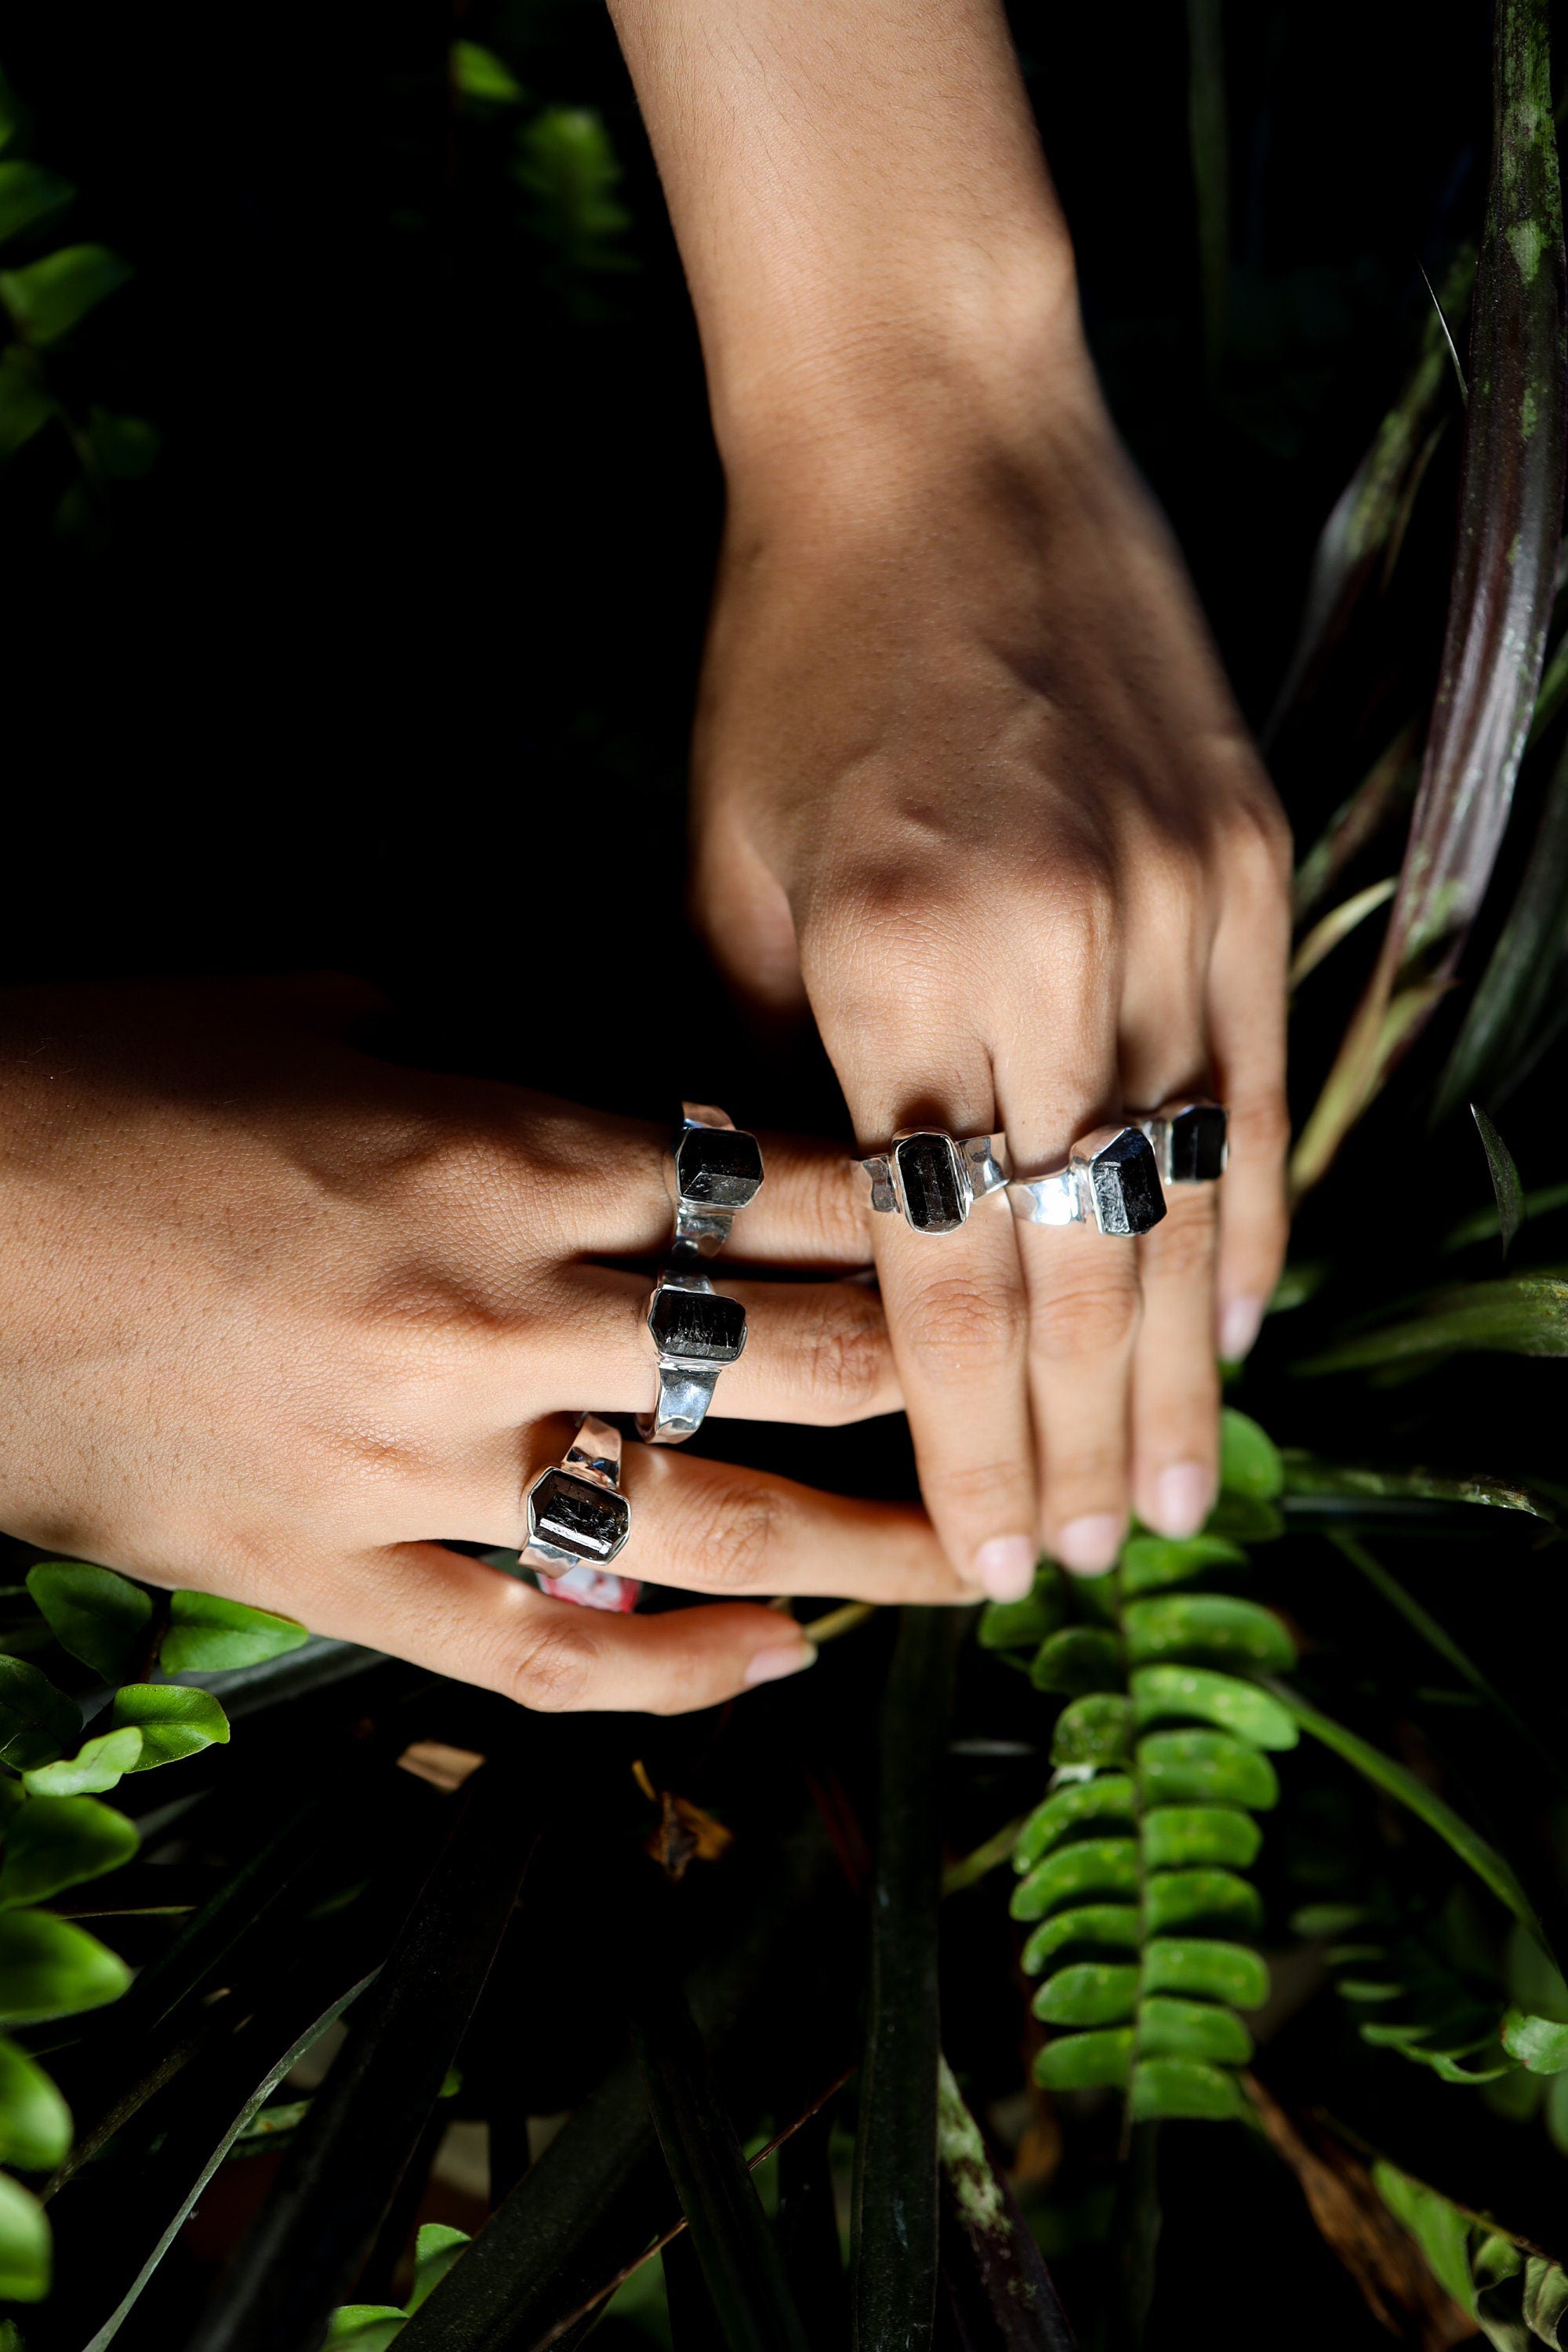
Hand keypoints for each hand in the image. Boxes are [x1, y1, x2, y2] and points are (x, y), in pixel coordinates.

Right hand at [0, 979, 963, 1712]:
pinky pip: (525, 1653)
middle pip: (802, 1358)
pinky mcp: (321, 1573)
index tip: (1020, 1232)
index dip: (934, 1212)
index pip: (793, 1187)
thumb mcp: (315, 1011)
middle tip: (1059, 1411)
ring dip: (872, 1556)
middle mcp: (492, 1312)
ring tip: (987, 1566)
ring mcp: (413, 1462)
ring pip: (705, 1526)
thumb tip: (619, 1106)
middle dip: (957, 1385)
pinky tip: (771, 1671)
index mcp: (500, 1150)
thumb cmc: (103, 1081)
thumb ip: (491, 1062)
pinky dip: (663, 1676)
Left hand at [691, 385, 1289, 1589]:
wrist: (943, 439)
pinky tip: (1238, 1321)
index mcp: (898, 959)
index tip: (983, 1550)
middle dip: (1080, 1433)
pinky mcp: (1253, 865)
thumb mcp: (722, 874)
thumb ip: (771, 1073)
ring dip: (1180, 1362)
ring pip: (1191, 1196)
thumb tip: (797, 1246)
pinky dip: (1252, 1215)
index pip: (946, 1268)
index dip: (970, 1430)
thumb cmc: (793, 662)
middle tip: (1086, 1559)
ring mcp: (1185, 905)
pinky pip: (1260, 1086)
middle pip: (1083, 1261)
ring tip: (1176, 1494)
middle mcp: (1064, 950)